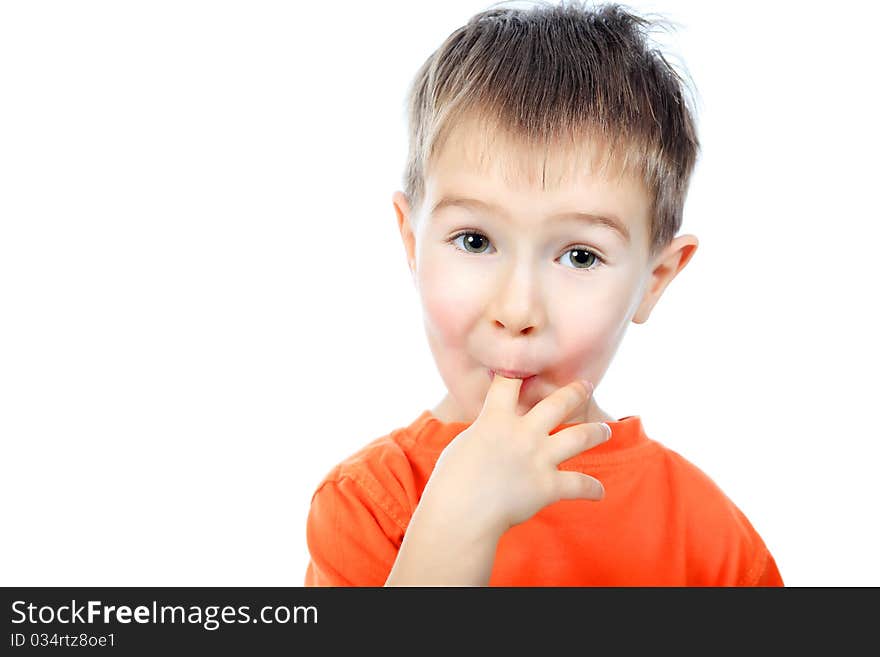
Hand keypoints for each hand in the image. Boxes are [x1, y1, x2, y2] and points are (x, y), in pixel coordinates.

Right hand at [421, 375, 610, 539]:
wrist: (460, 512)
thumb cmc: (451, 481)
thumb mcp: (463, 443)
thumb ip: (485, 432)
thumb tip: (492, 431)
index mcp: (495, 419)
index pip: (509, 382)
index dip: (518, 368)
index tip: (528, 359)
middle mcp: (522, 433)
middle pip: (558, 403)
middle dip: (575, 391)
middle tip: (587, 385)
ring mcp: (538, 458)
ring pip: (580, 436)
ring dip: (597, 432)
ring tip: (605, 429)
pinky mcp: (548, 486)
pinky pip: (580, 484)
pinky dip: (592, 489)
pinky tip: (600, 492)